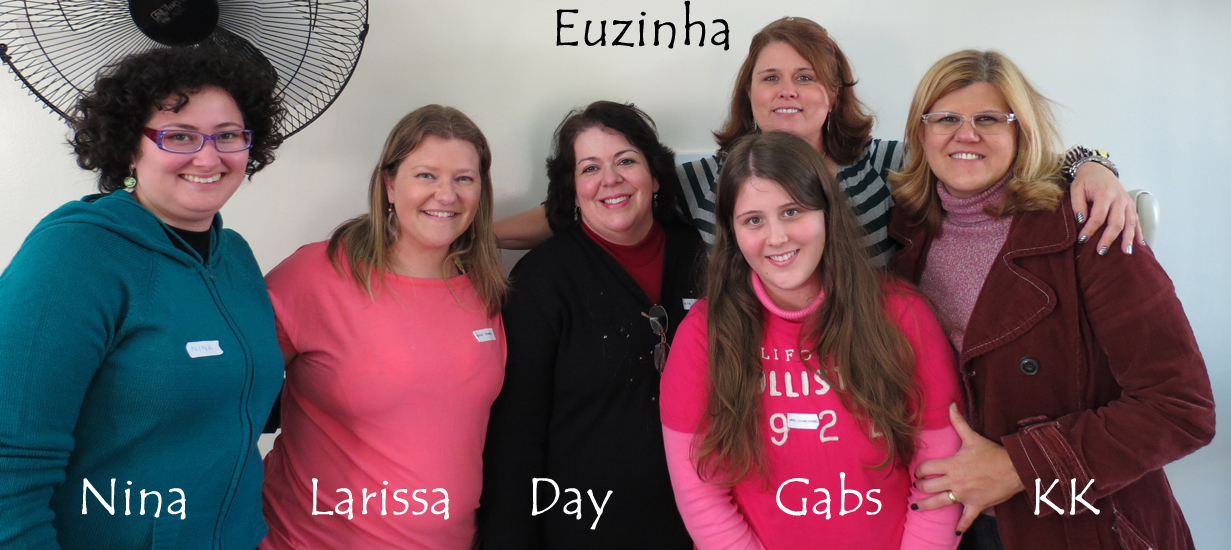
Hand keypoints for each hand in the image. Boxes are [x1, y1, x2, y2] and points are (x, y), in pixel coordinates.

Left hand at [912, 403, 1024, 532]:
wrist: (1014, 467)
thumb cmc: (993, 452)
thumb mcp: (973, 437)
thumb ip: (958, 422)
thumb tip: (950, 404)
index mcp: (952, 464)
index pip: (926, 468)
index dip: (919, 470)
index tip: (917, 472)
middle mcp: (955, 481)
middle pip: (928, 487)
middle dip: (919, 487)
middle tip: (917, 487)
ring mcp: (964, 494)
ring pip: (939, 503)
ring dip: (925, 506)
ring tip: (916, 508)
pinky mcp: (976, 505)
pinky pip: (966, 519)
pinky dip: (960, 525)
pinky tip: (954, 532)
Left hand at [1070, 162, 1143, 254]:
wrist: (1098, 169)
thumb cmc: (1086, 180)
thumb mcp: (1076, 188)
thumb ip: (1077, 204)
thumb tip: (1081, 221)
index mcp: (1105, 194)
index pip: (1098, 216)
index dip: (1090, 229)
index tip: (1082, 239)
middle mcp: (1119, 199)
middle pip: (1116, 222)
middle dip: (1109, 238)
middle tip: (1101, 251)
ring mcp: (1127, 202)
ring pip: (1130, 223)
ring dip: (1128, 238)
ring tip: (1125, 252)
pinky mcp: (1130, 205)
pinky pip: (1136, 220)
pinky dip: (1139, 232)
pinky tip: (1140, 244)